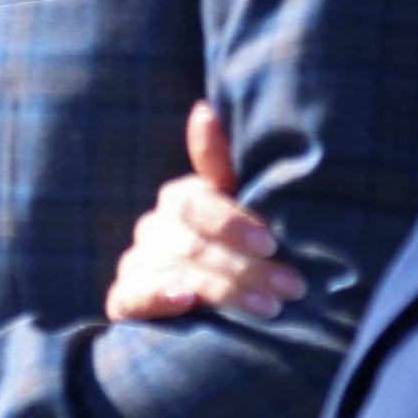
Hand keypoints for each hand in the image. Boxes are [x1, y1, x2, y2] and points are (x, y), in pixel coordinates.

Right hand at [103, 103, 299, 320]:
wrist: (201, 305)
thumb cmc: (232, 248)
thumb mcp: (234, 204)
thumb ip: (221, 163)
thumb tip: (203, 109)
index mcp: (180, 200)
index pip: (198, 204)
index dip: (233, 223)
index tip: (271, 242)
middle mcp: (154, 229)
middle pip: (194, 244)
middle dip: (247, 268)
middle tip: (291, 286)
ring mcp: (138, 264)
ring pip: (176, 274)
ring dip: (224, 291)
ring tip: (270, 309)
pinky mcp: (125, 299)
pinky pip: (135, 297)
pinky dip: (159, 298)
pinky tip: (187, 302)